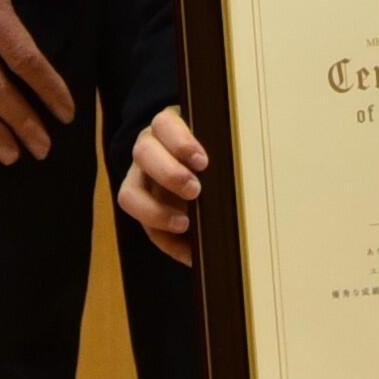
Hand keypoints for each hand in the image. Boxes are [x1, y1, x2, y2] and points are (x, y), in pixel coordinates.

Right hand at [116, 105, 208, 265]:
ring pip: (130, 193)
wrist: (201, 165)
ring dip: (156, 212)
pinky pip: (147, 229)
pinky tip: (190, 254)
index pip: (164, 124)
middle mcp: (149, 150)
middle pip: (143, 153)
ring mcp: (140, 180)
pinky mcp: (145, 212)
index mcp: (168, 127)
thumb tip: (248, 170)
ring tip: (184, 224)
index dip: (180, 142)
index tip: (202, 161)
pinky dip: (169, 244)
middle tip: (195, 190)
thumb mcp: (217, 143)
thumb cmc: (213, 150)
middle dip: (169, 174)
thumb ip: (224, 151)